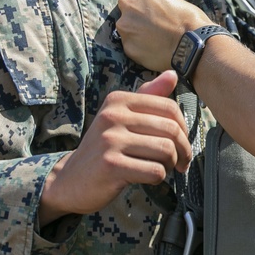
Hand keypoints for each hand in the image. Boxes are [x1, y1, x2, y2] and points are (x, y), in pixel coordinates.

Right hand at [39, 72, 191, 225]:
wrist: (70, 179)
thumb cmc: (104, 148)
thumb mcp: (121, 116)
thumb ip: (148, 96)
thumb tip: (173, 74)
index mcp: (118, 100)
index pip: (168, 107)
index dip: (184, 127)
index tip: (182, 141)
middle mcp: (113, 116)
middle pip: (170, 130)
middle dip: (183, 149)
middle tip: (181, 161)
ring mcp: (110, 140)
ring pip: (165, 151)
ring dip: (171, 164)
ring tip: (164, 168)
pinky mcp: (111, 166)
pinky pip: (154, 171)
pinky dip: (159, 177)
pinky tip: (150, 178)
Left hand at [117, 0, 211, 70]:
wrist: (193, 44)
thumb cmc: (189, 19)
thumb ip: (156, 0)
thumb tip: (153, 8)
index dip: (144, 1)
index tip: (153, 8)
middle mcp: (127, 2)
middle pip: (127, 9)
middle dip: (138, 16)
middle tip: (155, 24)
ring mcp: (124, 25)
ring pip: (127, 28)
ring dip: (137, 32)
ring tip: (157, 38)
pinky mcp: (127, 45)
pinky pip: (131, 45)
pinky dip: (140, 48)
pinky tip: (155, 48)